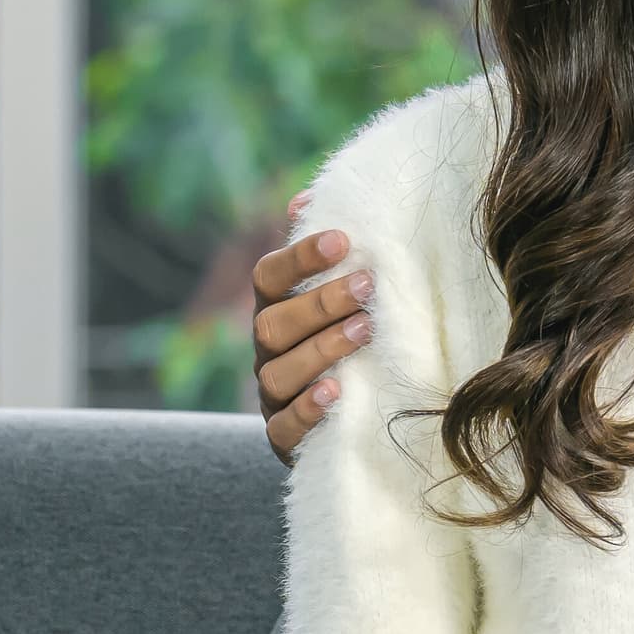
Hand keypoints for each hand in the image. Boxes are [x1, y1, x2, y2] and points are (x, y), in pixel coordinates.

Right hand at [251, 208, 373, 464]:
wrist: (348, 421)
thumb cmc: (345, 340)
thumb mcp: (339, 297)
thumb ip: (326, 254)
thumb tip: (308, 196)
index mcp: (274, 310)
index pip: (269, 276)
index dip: (299, 256)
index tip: (343, 238)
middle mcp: (267, 351)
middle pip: (273, 323)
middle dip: (319, 302)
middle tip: (366, 284)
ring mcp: (271, 395)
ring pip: (279, 372)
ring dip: (321, 349)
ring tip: (364, 329)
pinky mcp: (282, 437)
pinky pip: (283, 427)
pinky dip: (307, 408)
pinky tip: (337, 392)